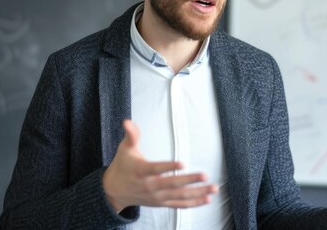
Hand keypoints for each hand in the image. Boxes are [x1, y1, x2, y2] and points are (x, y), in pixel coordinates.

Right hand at [102, 119, 217, 212]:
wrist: (114, 192)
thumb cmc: (122, 167)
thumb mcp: (124, 149)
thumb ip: (131, 135)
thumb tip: (127, 121)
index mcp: (141, 171)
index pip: (156, 169)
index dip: (169, 167)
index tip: (182, 163)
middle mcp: (150, 186)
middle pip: (172, 184)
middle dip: (190, 180)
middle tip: (204, 176)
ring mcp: (157, 196)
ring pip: (179, 196)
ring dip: (198, 193)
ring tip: (213, 188)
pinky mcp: (162, 203)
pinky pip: (179, 204)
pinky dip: (194, 203)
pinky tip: (207, 199)